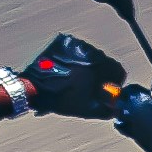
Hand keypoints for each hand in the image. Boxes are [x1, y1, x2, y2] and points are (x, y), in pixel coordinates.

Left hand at [12, 35, 126, 117]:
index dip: (115, 83)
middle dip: (99, 74)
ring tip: (75, 79)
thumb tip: (116, 109)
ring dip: (87, 66)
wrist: (32, 86)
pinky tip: (65, 71)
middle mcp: (91, 50)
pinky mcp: (63, 41)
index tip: (106, 89)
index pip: (118, 71)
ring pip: (89, 56)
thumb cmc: (61, 98)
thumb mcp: (87, 109)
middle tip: (89, 86)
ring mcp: (76, 44)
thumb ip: (107, 110)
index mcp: (100, 65)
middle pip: (104, 62)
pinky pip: (75, 50)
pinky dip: (73, 60)